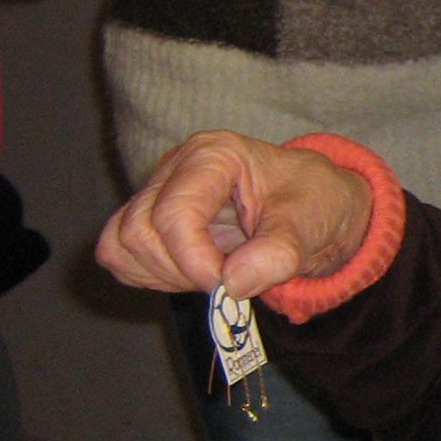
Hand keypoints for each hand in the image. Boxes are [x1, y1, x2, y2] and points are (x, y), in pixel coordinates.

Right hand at [95, 131, 373, 298]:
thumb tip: (232, 283)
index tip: (230, 285)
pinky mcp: (150, 221)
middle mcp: (175, 169)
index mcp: (212, 155)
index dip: (194, 260)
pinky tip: (193, 275)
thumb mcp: (310, 224)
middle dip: (181, 270)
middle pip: (139, 231)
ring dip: (164, 275)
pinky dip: (151, 276)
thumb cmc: (315, 204)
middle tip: (229, 280)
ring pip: (122, 244)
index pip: (173, 213)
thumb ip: (277, 252)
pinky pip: (120, 256)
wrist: (320, 210)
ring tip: (214, 275)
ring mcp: (158, 194)